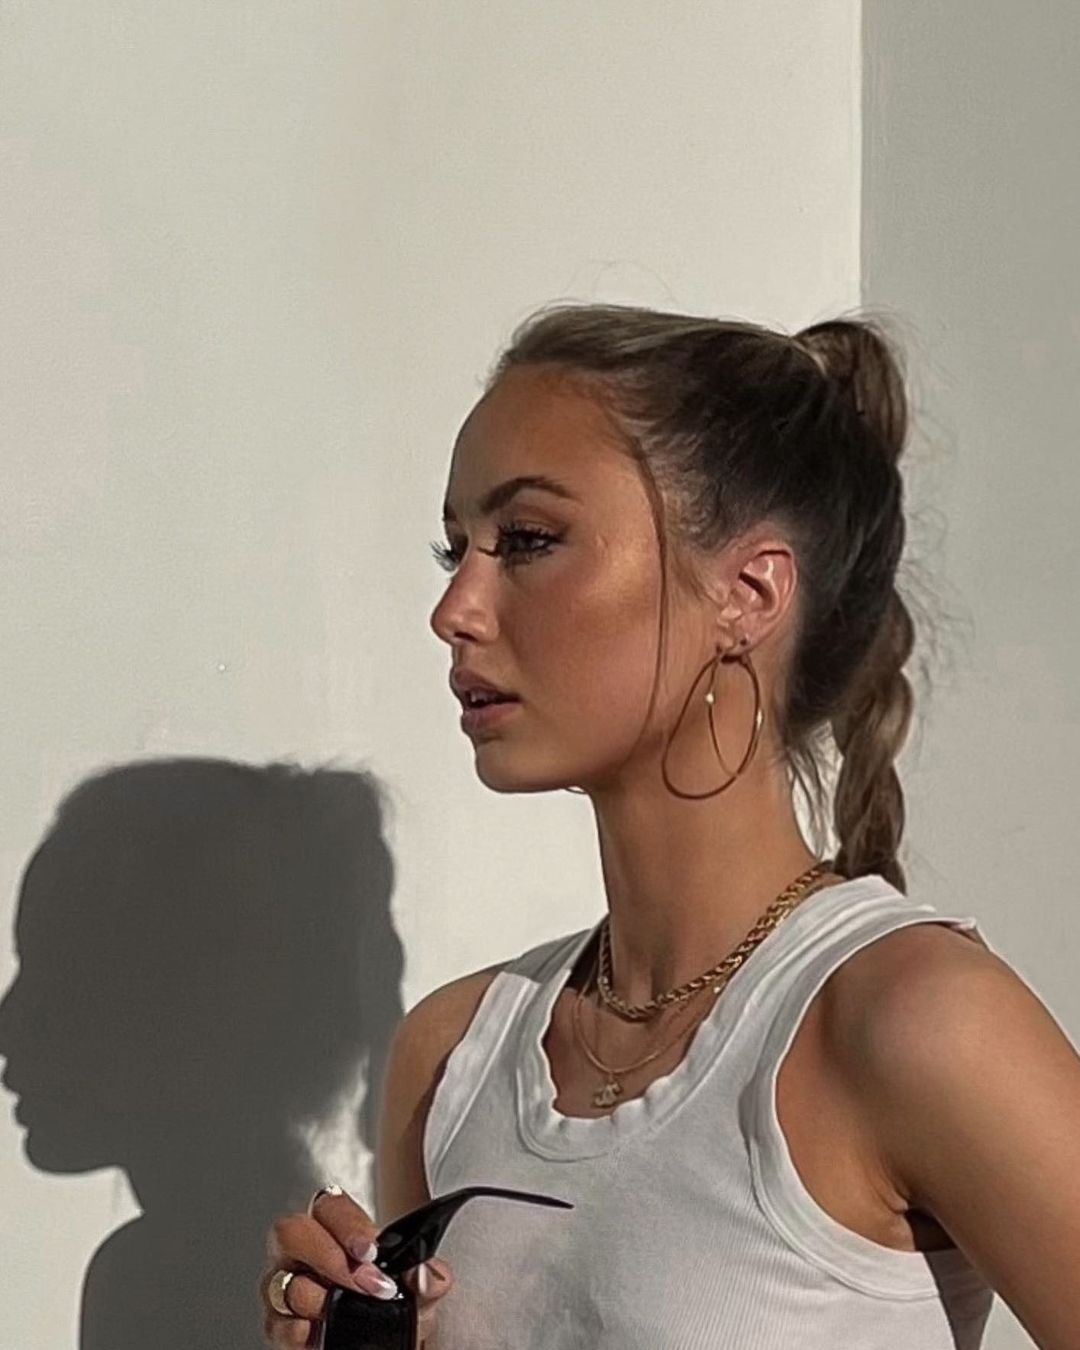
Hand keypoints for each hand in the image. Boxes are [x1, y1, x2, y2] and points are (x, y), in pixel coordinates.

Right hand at [259, 1186, 453, 1347]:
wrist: (380, 1342)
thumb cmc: (389, 1302)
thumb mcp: (415, 1291)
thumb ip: (428, 1278)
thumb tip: (426, 1274)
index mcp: (332, 1227)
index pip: (330, 1205)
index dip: (348, 1225)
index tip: (371, 1250)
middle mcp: (301, 1250)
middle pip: (292, 1233)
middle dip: (330, 1257)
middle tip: (364, 1283)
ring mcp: (283, 1286)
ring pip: (283, 1281)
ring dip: (318, 1298)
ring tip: (347, 1312)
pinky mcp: (277, 1324)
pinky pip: (276, 1323)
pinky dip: (296, 1330)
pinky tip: (317, 1332)